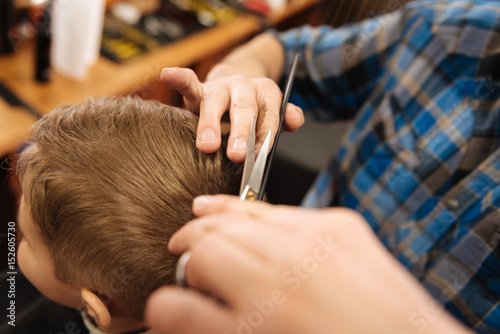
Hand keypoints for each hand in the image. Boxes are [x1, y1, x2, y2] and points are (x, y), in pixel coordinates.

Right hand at [145, 195, 469, 333]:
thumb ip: (202, 326)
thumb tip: (165, 306)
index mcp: (262, 309)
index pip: (198, 265)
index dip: (179, 275)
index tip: (177, 286)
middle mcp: (286, 268)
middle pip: (217, 234)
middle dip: (191, 238)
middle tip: (181, 245)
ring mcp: (317, 240)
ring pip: (247, 212)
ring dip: (219, 214)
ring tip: (200, 214)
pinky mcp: (342, 226)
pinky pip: (286, 210)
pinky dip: (260, 212)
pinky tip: (247, 213)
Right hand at [160, 67, 303, 161]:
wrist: (234, 88)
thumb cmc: (253, 111)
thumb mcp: (271, 115)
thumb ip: (285, 119)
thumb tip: (295, 120)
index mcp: (266, 93)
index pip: (269, 115)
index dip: (266, 134)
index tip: (262, 153)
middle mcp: (244, 87)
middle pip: (244, 109)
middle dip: (241, 133)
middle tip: (238, 154)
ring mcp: (220, 87)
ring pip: (215, 101)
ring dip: (210, 123)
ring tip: (207, 145)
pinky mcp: (199, 89)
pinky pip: (189, 83)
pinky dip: (179, 78)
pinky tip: (168, 74)